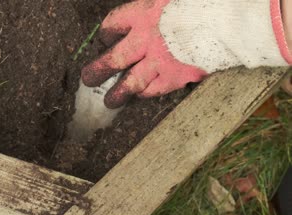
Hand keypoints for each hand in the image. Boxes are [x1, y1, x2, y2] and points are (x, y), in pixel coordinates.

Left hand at [82, 0, 290, 108]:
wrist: (229, 20)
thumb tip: (152, 10)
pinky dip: (145, 93)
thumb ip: (155, 6)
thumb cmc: (201, 2)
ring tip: (110, 101)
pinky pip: (154, 89)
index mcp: (143, 13)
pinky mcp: (175, 76)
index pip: (113, 24)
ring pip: (131, 82)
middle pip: (114, 58)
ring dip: (119, 92)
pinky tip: (139, 96)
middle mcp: (145, 39)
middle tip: (88, 79)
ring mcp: (159, 61)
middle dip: (98, 70)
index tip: (104, 39)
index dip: (106, 33)